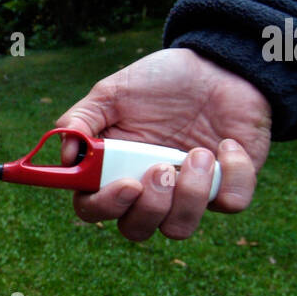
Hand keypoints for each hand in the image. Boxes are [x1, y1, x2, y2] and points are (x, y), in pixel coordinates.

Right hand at [55, 47, 271, 240]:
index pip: (94, 208)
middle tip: (162, 167)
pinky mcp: (226, 187)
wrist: (216, 66)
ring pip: (180, 228)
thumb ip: (82, 119)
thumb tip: (65, 155)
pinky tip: (226, 143)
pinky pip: (231, 203)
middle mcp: (147, 189)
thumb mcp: (114, 91)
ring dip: (190, 195)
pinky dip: (232, 174)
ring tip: (199, 152)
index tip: (127, 184)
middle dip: (150, 207)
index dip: (106, 206)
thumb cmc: (160, 81)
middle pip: (136, 230)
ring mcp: (187, 193)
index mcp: (114, 170)